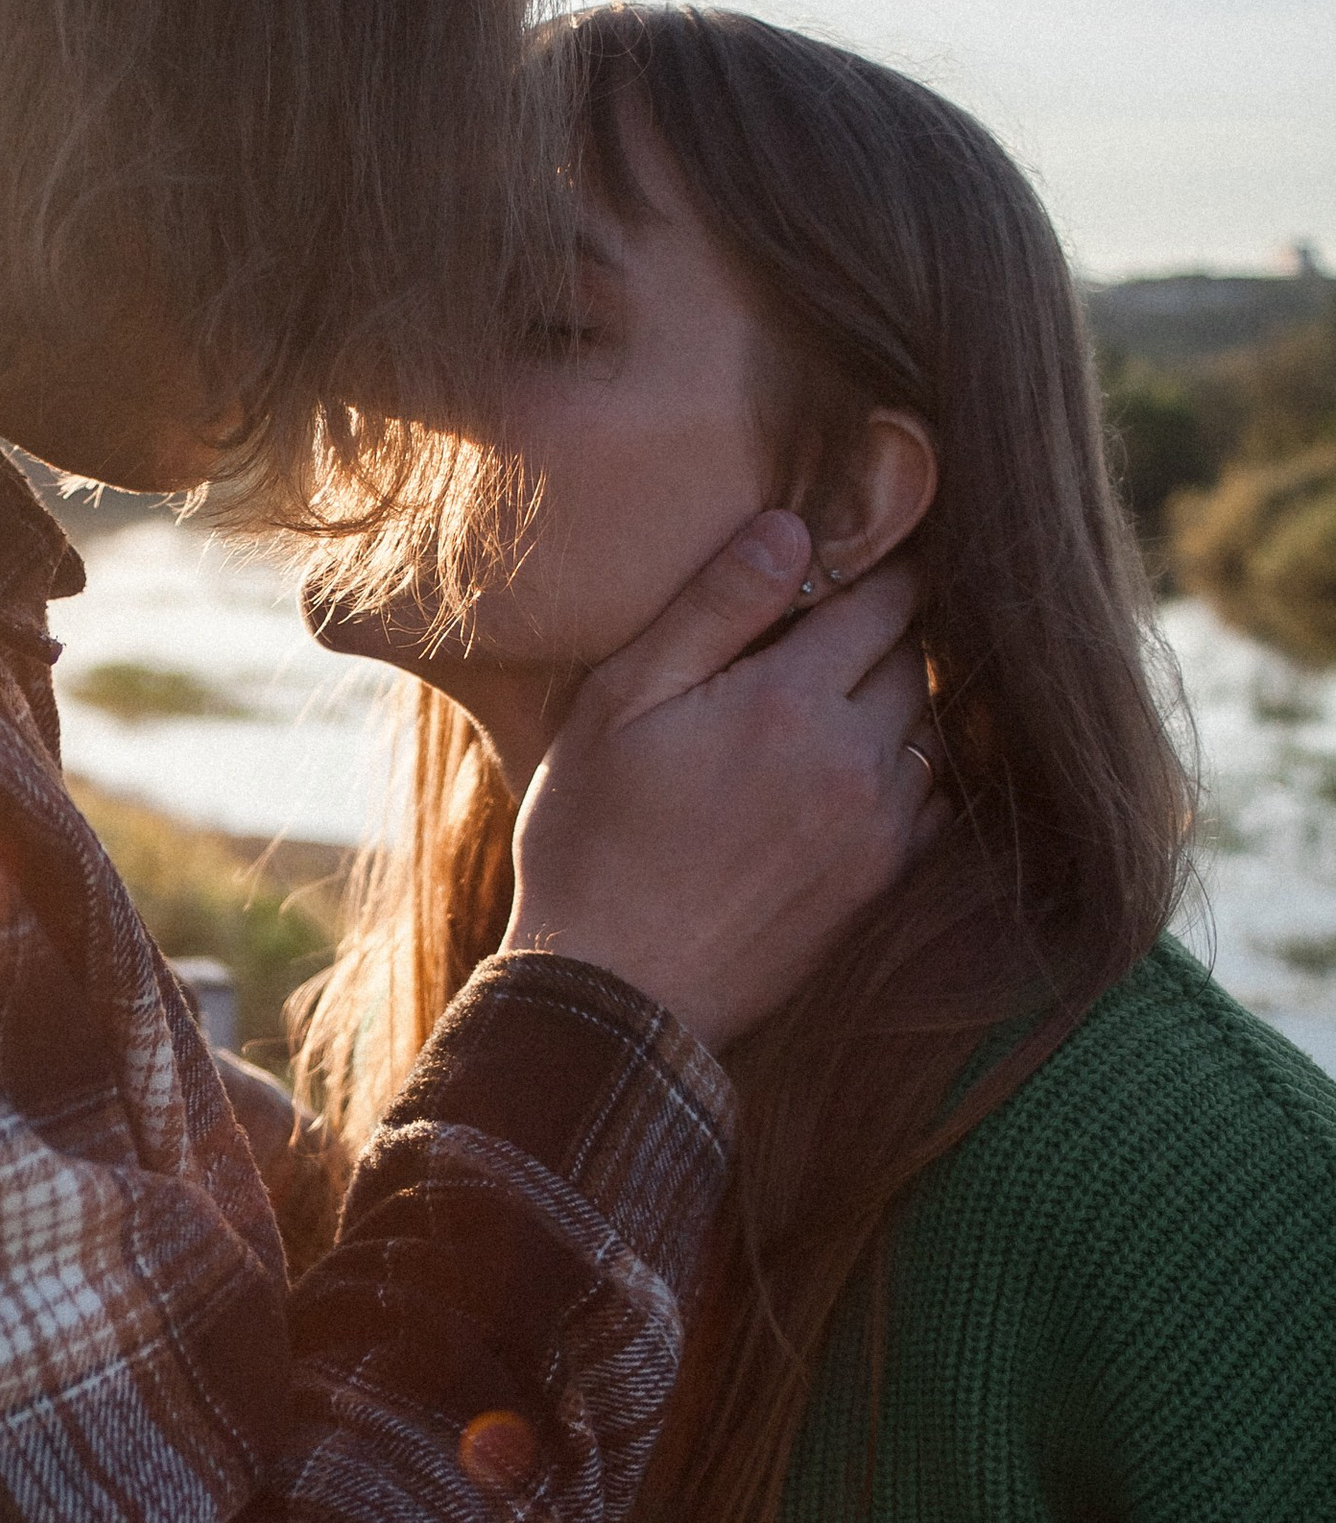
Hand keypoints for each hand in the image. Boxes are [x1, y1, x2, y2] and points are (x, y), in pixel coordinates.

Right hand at [503, 516, 936, 1045]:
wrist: (616, 994)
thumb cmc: (593, 842)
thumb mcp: (621, 705)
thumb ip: (711, 609)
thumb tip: (790, 528)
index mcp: (791, 701)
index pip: (884, 597)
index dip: (874, 566)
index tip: (850, 558)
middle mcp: (856, 760)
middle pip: (915, 660)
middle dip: (883, 633)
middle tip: (832, 625)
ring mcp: (878, 829)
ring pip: (926, 729)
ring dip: (893, 704)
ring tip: (831, 700)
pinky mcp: (879, 884)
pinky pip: (929, 802)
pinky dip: (902, 775)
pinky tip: (842, 777)